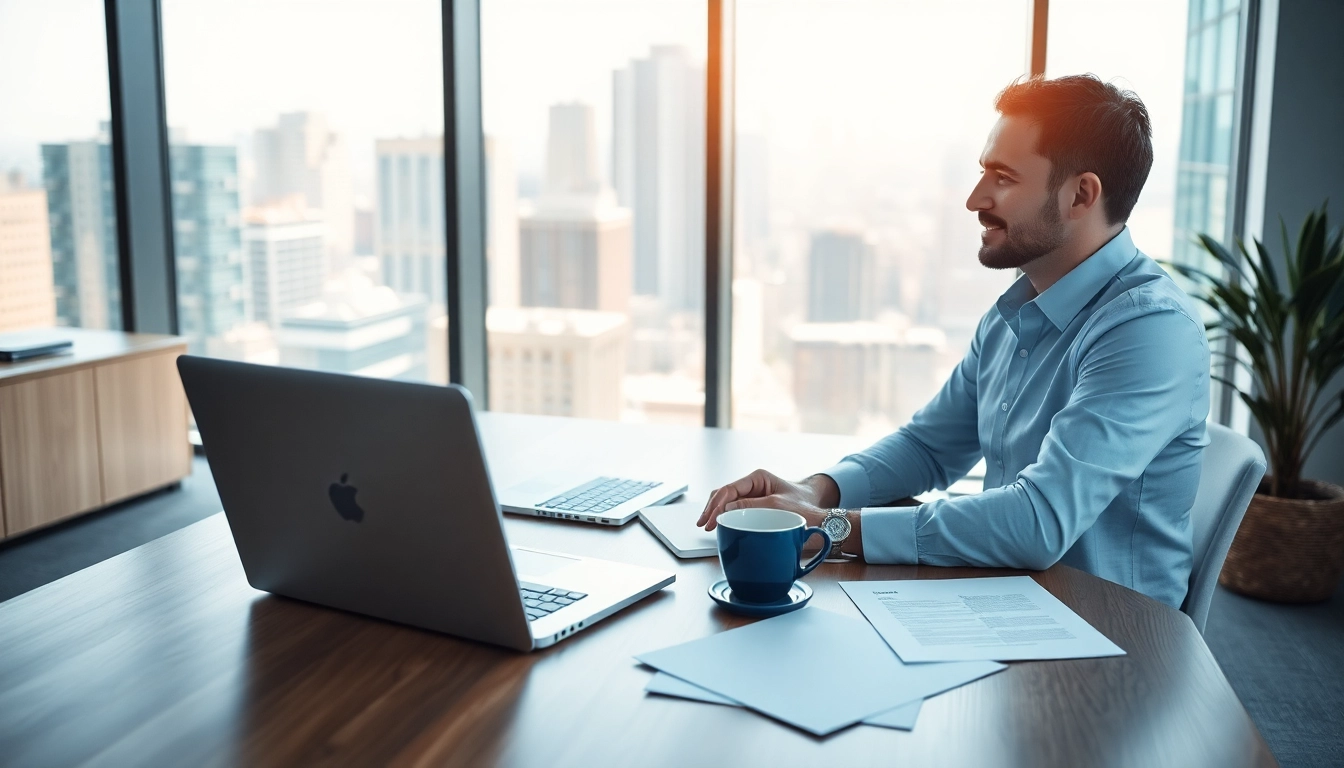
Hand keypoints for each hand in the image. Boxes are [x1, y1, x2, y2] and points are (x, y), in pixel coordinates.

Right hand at [697, 469, 837, 530]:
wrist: (819, 515)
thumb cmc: (803, 505)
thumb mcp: (778, 506)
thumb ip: (752, 507)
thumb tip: (726, 511)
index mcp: (757, 478)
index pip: (729, 489)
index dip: (716, 505)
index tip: (710, 519)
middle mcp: (752, 485)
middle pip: (723, 495)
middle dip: (711, 509)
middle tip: (704, 524)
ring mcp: (753, 497)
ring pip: (726, 503)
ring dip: (716, 513)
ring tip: (707, 526)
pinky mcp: (755, 508)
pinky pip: (735, 511)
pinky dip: (725, 518)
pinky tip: (719, 526)